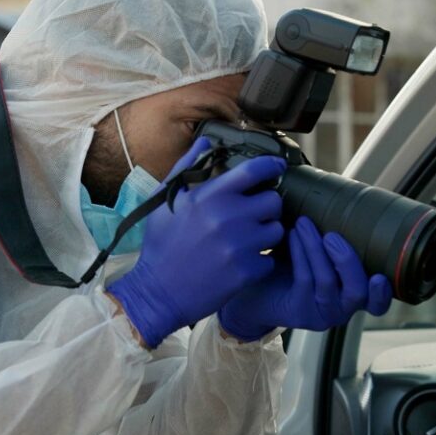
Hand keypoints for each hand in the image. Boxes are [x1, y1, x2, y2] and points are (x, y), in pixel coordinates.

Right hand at [109, 138, 285, 347]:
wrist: (158, 292)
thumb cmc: (161, 244)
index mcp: (210, 196)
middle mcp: (228, 217)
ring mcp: (240, 246)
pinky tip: (241, 263)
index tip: (277, 168)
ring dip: (266, 234)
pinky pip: (270, 258)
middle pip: (274, 201)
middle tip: (252, 216)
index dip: (272, 166)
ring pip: (277, 230)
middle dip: (266, 207)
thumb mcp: (166, 201)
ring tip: (246, 240)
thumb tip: (205, 142)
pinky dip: (260, 261)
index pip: (255, 170)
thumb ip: (186, 168)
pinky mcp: (247, 271)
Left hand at [217, 217, 393, 340]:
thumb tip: (341, 195)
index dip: (383, 292)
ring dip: (316, 250)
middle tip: (332, 236)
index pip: (377, 303)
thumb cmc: (287, 263)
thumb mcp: (316, 250)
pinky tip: (291, 235)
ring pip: (328, 283)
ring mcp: (320, 314)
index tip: (379, 274)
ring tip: (304, 224)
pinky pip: (305, 280)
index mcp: (352, 293)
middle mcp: (341, 308)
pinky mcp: (298, 313)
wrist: (251, 286)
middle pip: (358, 292)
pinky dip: (301, 254)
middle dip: (347, 261)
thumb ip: (334, 236)